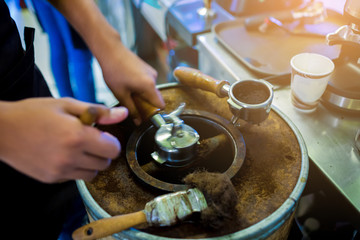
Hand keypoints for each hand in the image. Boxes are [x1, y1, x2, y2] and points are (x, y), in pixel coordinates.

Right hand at [0, 97, 127, 182]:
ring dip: (91, 162)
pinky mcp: (52, 178)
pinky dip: (76, 169)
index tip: (103, 135)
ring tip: (78, 149)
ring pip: (92, 174)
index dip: (111, 141)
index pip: (113, 149)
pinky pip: (75, 178)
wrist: (2, 130)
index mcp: (77, 136)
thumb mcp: (67, 105)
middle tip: (91, 141)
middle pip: (105, 163)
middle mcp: (71, 157)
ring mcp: (60, 170)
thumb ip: (98, 112)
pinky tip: (64, 156)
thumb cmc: (34, 113)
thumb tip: (124, 114)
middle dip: (103, 152)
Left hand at [49, 0, 164, 123]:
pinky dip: (141, 86)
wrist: (110, 50)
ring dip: (142, 94)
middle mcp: (154, 78)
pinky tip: (128, 83)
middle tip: (132, 103)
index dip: (154, 112)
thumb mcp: (120, 94)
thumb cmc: (114, 71)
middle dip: (146, 103)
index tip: (145, 115)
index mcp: (149, 86)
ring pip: (151, 90)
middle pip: (156, 98)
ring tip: (127, 90)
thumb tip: (138, 122)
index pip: (161, 105)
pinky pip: (148, 82)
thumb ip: (131, 109)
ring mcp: (151, 72)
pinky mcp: (147, 68)